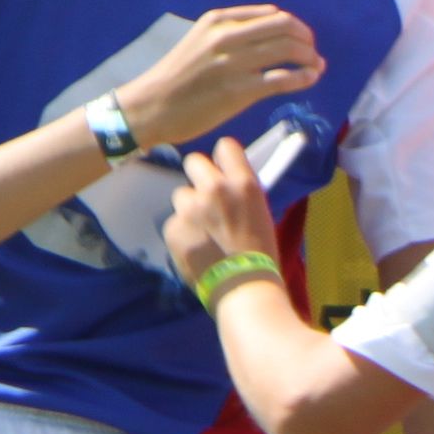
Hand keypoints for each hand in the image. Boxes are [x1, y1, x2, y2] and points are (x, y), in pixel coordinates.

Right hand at [121, 6, 322, 147]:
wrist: (151, 106)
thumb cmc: (176, 78)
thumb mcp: (199, 42)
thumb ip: (230, 34)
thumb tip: (268, 33)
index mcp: (218, 20)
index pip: (271, 14)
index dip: (294, 26)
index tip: (302, 39)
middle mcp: (227, 36)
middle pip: (285, 26)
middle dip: (307, 39)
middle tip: (313, 53)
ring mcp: (234, 63)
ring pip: (288, 49)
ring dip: (310, 58)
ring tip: (315, 67)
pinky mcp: (239, 91)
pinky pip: (282, 78)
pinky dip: (303, 77)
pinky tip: (309, 80)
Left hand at [160, 135, 279, 287]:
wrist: (243, 288)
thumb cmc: (261, 253)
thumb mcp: (260, 212)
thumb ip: (240, 192)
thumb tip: (227, 182)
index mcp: (242, 183)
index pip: (225, 146)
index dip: (223, 159)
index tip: (223, 171)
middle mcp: (214, 188)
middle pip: (193, 162)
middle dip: (199, 177)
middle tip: (207, 199)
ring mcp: (189, 208)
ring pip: (181, 195)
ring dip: (189, 208)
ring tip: (202, 231)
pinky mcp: (173, 228)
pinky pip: (174, 222)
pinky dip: (183, 233)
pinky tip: (196, 249)